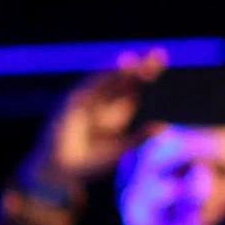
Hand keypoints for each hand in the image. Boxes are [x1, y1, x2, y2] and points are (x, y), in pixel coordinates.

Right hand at [25, 47, 167, 194]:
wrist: (60, 172)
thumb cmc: (90, 163)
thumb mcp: (119, 150)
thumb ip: (138, 137)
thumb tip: (163, 127)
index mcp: (115, 109)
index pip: (133, 84)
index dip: (146, 71)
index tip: (162, 57)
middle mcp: (102, 100)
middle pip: (122, 77)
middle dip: (138, 66)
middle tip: (158, 52)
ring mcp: (85, 100)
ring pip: (105, 79)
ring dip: (117, 69)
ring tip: (133, 60)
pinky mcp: (70, 104)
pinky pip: (86, 89)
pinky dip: (97, 81)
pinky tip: (108, 74)